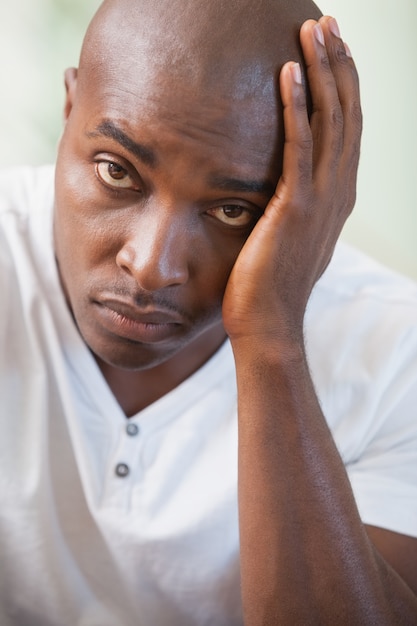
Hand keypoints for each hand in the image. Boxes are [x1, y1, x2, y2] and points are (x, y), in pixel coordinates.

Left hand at [222, 16, 361, 343]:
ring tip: (314, 30)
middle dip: (339, 66)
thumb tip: (282, 194)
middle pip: (346, 116)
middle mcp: (338, 194)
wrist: (268, 327)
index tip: (332, 53)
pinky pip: (299, 147)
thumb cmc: (270, 287)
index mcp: (336, 199)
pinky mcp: (296, 208)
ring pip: (330, 122)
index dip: (342, 89)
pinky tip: (289, 73)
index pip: (346, 131)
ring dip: (323, 73)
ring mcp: (321, 201)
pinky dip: (297, 107)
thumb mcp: (290, 241)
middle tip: (327, 25)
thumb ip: (294, 210)